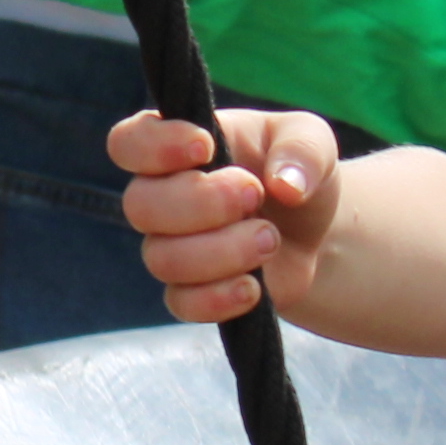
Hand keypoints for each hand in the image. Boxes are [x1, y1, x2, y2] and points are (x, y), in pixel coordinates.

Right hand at [114, 102, 341, 323]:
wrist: (316, 234)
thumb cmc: (298, 173)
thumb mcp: (313, 142)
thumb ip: (303, 149)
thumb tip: (285, 185)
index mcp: (178, 147)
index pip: (129, 142)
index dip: (154, 146)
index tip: (204, 147)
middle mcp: (163, 196)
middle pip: (140, 205)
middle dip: (203, 202)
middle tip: (255, 196)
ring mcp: (171, 247)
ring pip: (163, 259)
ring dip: (224, 250)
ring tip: (269, 239)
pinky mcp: (189, 292)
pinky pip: (181, 303)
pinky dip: (219, 297)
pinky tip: (254, 287)